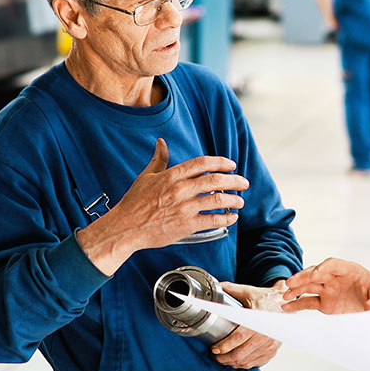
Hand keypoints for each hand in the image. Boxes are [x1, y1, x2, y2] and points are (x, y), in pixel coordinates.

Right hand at [77, 139, 247, 274]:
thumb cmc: (134, 203)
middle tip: (243, 182)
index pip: (202, 163)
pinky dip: (226, 218)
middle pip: (215, 180)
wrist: (126, 227)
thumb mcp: (146, 176)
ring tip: (240, 200)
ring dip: (233, 200)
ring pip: (217, 200)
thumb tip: (161, 143)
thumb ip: (158, 159)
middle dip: (234, 180)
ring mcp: (184, 208)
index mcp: (172, 176)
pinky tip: (232, 217)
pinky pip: (212, 220)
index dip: (220, 162)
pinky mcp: (186, 225)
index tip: (231, 165)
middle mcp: (180, 190)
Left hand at [210, 281, 286, 368]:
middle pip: (240, 353)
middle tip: (215, 356)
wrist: (285, 304)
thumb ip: (231, 290)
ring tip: (223, 359)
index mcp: (258, 320)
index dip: (224, 346)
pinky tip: (236, 361)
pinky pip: (255, 362)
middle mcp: (265, 334)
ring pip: (247, 360)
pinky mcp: (272, 350)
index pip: (238, 338)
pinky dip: (243, 364)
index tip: (214, 349)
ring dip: (232, 362)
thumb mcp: (248, 291)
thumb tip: (217, 287)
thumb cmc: (266, 299)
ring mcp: (270, 344)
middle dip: (224, 358)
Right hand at [281, 258, 369, 313]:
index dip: (322, 268)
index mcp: (349, 270)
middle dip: (303, 277)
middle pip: (316, 273)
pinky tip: (286, 307)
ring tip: (285, 296)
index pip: (332, 264)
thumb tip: (369, 309)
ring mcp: (329, 289)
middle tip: (290, 283)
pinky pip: (308, 301)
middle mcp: (336, 278)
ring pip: (309, 286)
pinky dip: (297, 304)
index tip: (315, 275)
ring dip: (296, 289)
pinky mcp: (325, 303)